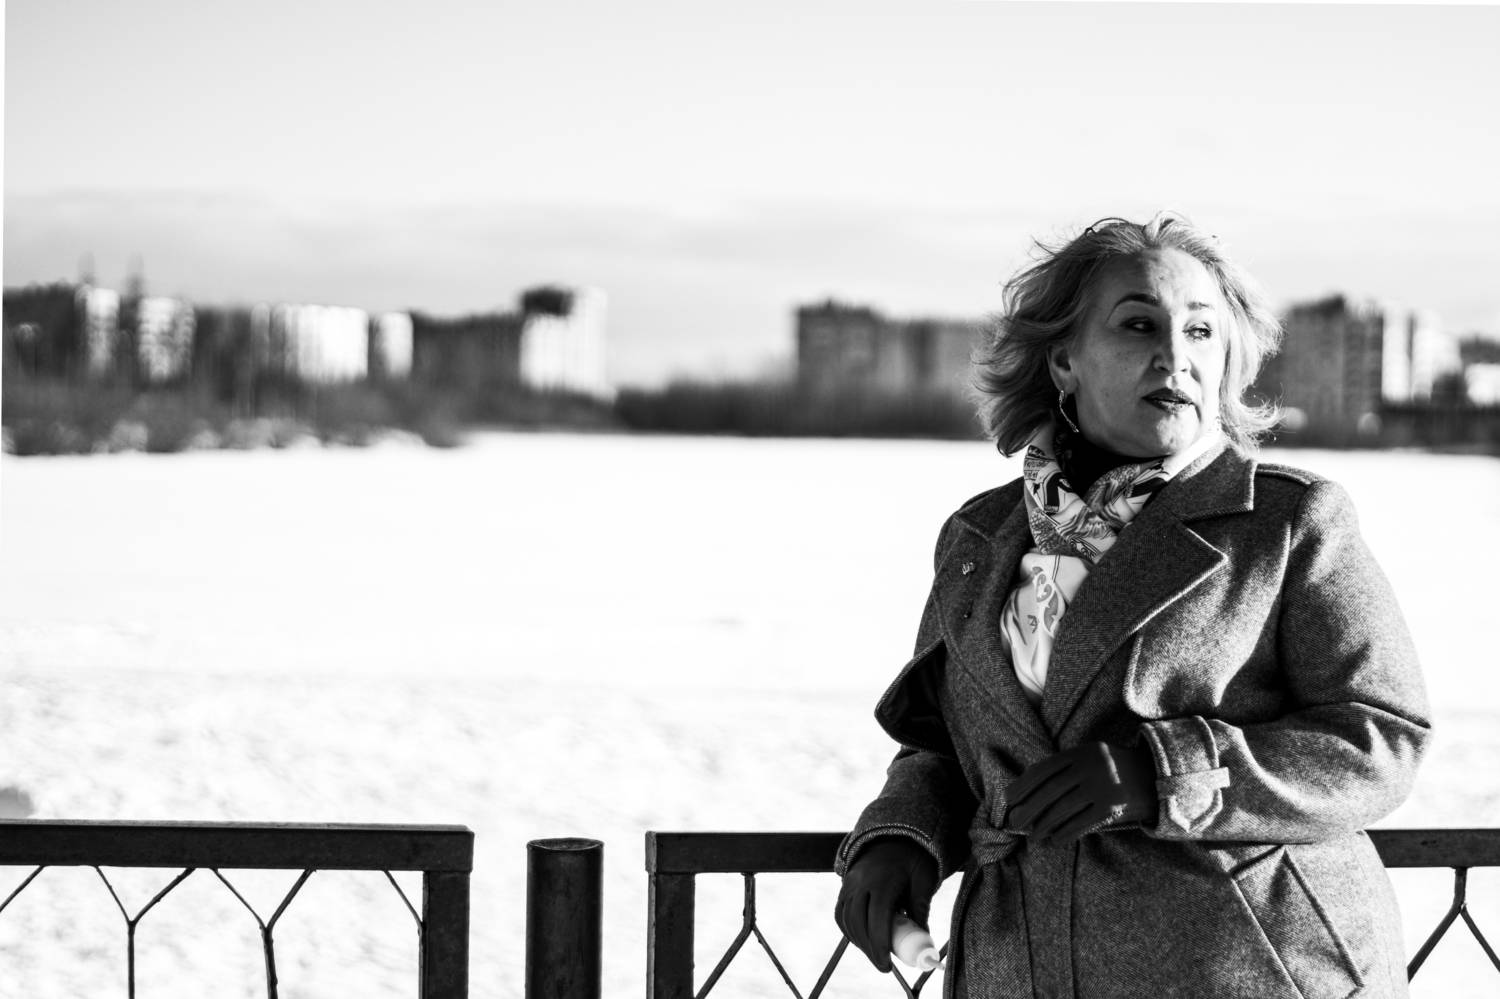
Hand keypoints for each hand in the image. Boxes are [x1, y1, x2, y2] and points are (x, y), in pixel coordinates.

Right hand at [834, 837, 938, 973]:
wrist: (896, 836)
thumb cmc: (914, 859)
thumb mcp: (924, 880)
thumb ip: (921, 908)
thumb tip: (922, 940)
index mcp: (882, 879)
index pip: (876, 918)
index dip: (879, 945)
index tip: (887, 965)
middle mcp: (860, 881)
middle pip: (858, 922)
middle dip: (869, 949)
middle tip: (883, 965)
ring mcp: (850, 882)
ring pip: (846, 919)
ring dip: (859, 941)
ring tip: (875, 953)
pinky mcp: (845, 885)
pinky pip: (841, 912)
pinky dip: (849, 929)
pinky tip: (862, 939)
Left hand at [1005, 741, 1157, 844]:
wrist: (1157, 777)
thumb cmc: (1115, 771)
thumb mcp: (1091, 758)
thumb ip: (1065, 769)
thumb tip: (1028, 792)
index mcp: (1081, 752)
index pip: (1043, 769)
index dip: (1023, 785)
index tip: (1009, 799)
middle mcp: (1090, 766)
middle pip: (1049, 790)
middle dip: (1028, 808)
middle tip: (1013, 822)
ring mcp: (1102, 786)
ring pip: (1063, 808)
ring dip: (1044, 825)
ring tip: (1033, 835)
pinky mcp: (1112, 807)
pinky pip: (1082, 823)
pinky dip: (1065, 833)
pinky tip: (1055, 840)